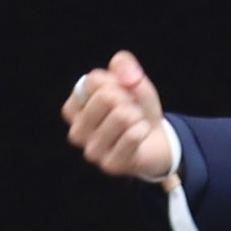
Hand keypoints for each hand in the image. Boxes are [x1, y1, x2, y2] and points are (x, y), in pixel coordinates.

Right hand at [61, 52, 174, 180]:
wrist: (157, 140)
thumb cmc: (136, 109)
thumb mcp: (132, 81)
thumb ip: (124, 65)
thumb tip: (122, 68)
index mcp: (73, 109)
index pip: (92, 81)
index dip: (116, 82)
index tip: (121, 93)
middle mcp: (76, 132)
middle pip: (105, 97)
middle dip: (128, 99)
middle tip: (131, 110)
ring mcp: (92, 151)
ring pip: (120, 116)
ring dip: (137, 116)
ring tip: (136, 122)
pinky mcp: (110, 165)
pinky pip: (132, 136)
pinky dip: (143, 130)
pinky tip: (141, 135)